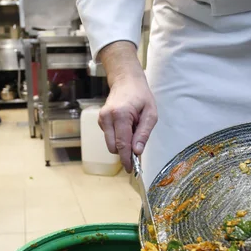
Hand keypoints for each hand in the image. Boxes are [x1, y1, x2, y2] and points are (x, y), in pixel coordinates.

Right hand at [97, 42, 157, 172]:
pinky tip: (126, 126)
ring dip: (122, 143)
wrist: (126, 81)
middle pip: (113, 147)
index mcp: (120, 115)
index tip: (131, 169)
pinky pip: (109, 137)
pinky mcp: (100, 121)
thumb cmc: (141, 96)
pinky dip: (118, 137)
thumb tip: (137, 152)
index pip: (122, 144)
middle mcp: (107, 118)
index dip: (126, 159)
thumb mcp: (150, 114)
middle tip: (138, 145)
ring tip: (133, 129)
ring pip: (110, 144)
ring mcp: (101, 119)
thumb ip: (143, 133)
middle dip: (125, 151)